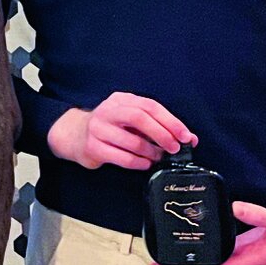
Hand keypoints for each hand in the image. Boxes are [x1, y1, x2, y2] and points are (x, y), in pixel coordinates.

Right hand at [46, 93, 194, 170]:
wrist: (75, 136)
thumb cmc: (111, 129)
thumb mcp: (131, 122)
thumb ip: (158, 127)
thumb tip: (190, 138)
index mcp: (121, 100)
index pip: (149, 106)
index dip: (170, 121)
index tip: (185, 135)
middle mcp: (108, 110)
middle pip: (139, 117)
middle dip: (162, 134)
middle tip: (174, 147)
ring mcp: (98, 128)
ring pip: (132, 141)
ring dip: (151, 152)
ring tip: (157, 157)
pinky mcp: (93, 147)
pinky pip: (122, 157)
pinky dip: (138, 163)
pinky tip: (144, 163)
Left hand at [152, 203, 265, 264]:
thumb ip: (261, 215)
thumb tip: (236, 207)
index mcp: (248, 260)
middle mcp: (243, 260)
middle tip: (154, 263)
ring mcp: (244, 254)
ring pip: (212, 262)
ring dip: (190, 261)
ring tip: (166, 255)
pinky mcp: (246, 245)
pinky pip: (219, 251)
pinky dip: (204, 249)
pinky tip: (193, 242)